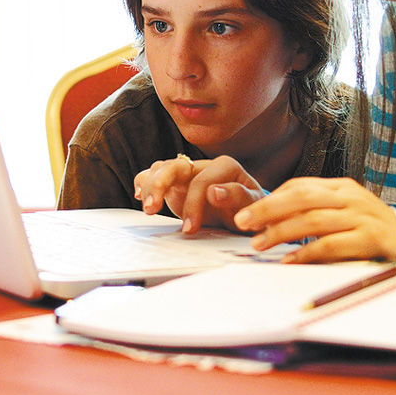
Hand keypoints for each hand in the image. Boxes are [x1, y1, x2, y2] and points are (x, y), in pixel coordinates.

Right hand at [135, 154, 266, 232]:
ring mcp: (187, 173)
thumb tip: (214, 191)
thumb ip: (239, 196)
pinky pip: (153, 175)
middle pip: (175, 166)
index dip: (194, 204)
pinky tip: (140, 196)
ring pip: (161, 168)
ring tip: (148, 208)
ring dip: (149, 186)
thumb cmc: (251, 211)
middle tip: (153, 209)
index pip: (202, 181)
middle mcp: (203, 166)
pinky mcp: (174, 183)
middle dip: (161, 185)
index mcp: (225, 167)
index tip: (190, 228)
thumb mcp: (254, 207)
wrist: (246, 217)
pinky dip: (143, 182)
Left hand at [232, 177, 395, 262]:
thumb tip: (269, 220)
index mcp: (340, 187)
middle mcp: (350, 197)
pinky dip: (307, 253)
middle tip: (243, 223)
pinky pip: (332, 245)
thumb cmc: (367, 227)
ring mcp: (361, 217)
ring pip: (313, 220)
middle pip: (301, 198)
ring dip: (281, 233)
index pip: (299, 186)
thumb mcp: (342, 210)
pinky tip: (289, 261)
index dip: (271, 199)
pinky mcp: (370, 239)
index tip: (247, 213)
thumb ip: (313, 210)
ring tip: (259, 244)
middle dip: (267, 210)